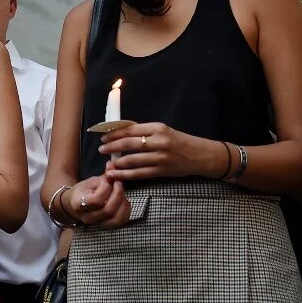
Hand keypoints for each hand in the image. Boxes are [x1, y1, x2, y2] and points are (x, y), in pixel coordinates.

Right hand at [62, 174, 130, 228]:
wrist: (75, 205)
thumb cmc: (83, 191)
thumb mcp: (90, 181)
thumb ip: (104, 176)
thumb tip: (113, 164)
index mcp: (79, 204)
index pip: (96, 200)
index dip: (105, 188)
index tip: (107, 179)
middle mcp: (88, 218)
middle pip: (108, 211)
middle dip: (118, 194)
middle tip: (119, 183)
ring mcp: (99, 224)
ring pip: (117, 219)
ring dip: (123, 203)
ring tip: (121, 192)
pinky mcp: (108, 226)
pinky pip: (122, 221)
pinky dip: (126, 210)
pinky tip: (123, 201)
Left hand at [100, 122, 218, 180]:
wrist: (201, 156)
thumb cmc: (179, 140)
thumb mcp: (163, 130)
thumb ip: (143, 130)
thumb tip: (120, 130)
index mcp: (157, 128)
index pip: (130, 129)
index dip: (114, 133)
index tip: (103, 136)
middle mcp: (159, 141)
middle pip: (129, 144)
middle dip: (112, 147)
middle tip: (101, 149)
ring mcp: (161, 158)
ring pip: (133, 160)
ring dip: (117, 162)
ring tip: (107, 163)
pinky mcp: (162, 171)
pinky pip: (140, 173)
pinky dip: (126, 174)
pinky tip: (116, 174)